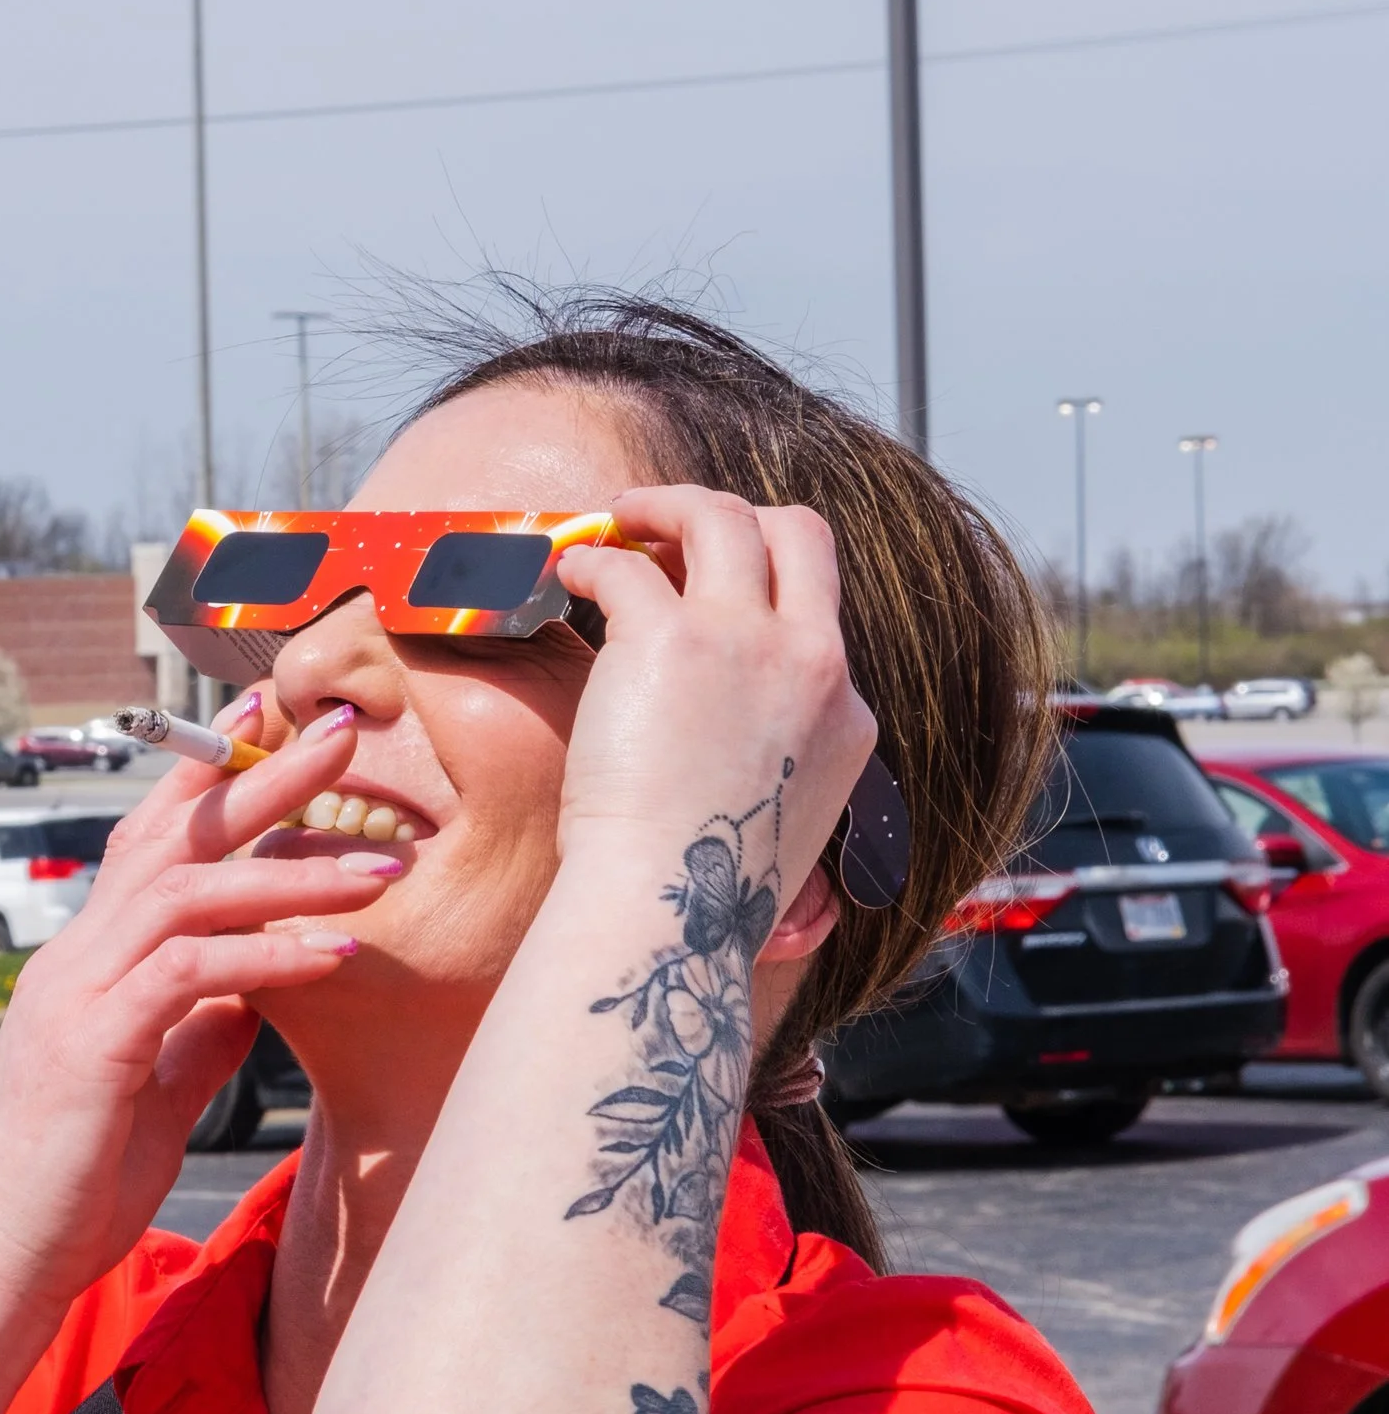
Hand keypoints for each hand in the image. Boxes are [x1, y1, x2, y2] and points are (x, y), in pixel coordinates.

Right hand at [0, 701, 405, 1310]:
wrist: (0, 1259)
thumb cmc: (74, 1182)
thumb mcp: (154, 1085)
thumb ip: (199, 1024)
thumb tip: (255, 987)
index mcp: (87, 960)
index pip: (149, 840)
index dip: (209, 776)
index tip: (275, 722)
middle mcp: (76, 957)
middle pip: (173, 836)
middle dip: (261, 778)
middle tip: (346, 731)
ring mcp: (79, 995)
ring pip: (187, 892)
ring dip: (290, 869)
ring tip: (382, 866)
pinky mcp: (95, 1044)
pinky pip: (193, 974)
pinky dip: (270, 956)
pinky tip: (338, 955)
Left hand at [554, 487, 875, 921]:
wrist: (669, 910)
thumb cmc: (703, 891)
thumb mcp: (785, 824)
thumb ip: (782, 773)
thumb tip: (742, 762)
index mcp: (843, 714)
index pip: (817, 618)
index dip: (760, 596)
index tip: (705, 600)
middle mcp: (810, 663)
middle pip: (801, 534)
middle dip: (742, 515)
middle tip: (677, 526)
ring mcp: (744, 641)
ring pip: (722, 517)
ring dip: (668, 503)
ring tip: (622, 516)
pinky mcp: (668, 636)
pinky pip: (629, 562)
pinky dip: (596, 556)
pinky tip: (571, 574)